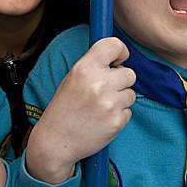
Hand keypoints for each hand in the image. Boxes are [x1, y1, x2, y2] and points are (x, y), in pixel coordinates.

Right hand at [26, 37, 135, 183]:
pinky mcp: (117, 121)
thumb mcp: (72, 78)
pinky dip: (118, 116)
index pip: (114, 45)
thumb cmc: (64, 108)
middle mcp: (98, 83)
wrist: (56, 140)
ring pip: (131, 94)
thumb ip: (94, 66)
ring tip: (101, 107)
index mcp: (84, 68)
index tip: (118, 60)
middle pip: (130, 73)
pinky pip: (128, 112)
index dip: (121, 51)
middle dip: (121, 82)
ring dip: (120, 100)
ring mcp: (109, 103)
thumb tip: (119, 60)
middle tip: (105, 91)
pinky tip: (102, 120)